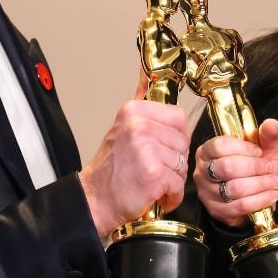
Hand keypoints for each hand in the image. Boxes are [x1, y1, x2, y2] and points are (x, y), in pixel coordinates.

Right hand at [79, 100, 188, 236]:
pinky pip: (178, 184)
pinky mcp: (154, 174)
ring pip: (183, 163)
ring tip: (153, 181)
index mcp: (133, 112)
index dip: (176, 135)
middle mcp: (139, 127)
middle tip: (156, 168)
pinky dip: (171, 195)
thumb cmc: (110, 169)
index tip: (165, 146)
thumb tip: (149, 78)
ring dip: (173, 178)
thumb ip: (141, 110)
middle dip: (175, 159)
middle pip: (183, 141)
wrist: (94, 199)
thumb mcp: (121, 128)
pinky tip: (157, 194)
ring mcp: (147, 150)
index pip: (178, 116)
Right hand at [194, 118, 277, 227]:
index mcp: (207, 151)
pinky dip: (260, 200)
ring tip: (274, 182)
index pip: (220, 145)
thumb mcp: (263, 150)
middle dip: (255, 168)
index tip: (259, 152)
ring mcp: (206, 192)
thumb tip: (271, 124)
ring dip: (260, 184)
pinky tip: (271, 195)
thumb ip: (267, 136)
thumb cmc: (255, 169)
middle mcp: (202, 171)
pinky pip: (239, 206)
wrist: (255, 195)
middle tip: (271, 168)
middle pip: (227, 167)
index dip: (243, 148)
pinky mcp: (216, 211)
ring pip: (235, 188)